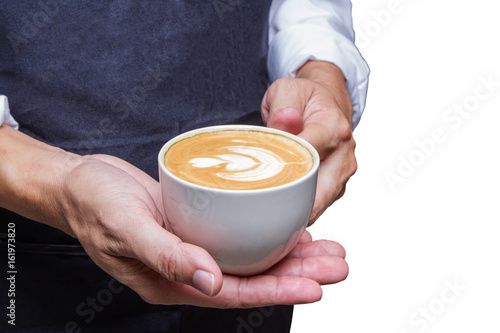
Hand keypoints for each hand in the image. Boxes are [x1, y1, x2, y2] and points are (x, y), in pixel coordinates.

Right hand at [58, 154, 347, 306]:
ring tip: (327, 249)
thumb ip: (166, 256)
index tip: (315, 286)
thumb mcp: (127, 227)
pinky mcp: (197, 225)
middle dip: (299, 273)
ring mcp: (195, 247)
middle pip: (254, 277)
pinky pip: (238, 235)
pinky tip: (290, 228)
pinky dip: (266, 234)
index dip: (278, 291)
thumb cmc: (95, 206)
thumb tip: (210, 282)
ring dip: (291, 255)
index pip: (236, 294)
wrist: (80, 185)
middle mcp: (191, 269)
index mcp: (174, 281)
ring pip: (252, 257)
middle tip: (338, 263)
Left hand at [261, 61, 357, 224]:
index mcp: (333, 127)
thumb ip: (283, 106)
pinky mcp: (338, 186)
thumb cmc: (305, 99)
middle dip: (290, 202)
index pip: (308, 156)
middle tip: (262, 207)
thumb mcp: (288, 90)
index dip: (283, 168)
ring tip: (269, 208)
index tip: (261, 175)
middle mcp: (344, 153)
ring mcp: (343, 172)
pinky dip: (300, 208)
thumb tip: (284, 125)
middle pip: (318, 191)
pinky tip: (282, 206)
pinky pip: (319, 205)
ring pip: (319, 203)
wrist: (327, 104)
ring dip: (295, 209)